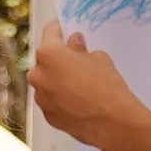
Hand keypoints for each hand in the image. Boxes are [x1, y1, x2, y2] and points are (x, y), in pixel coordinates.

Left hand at [26, 22, 146, 148]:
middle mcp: (38, 75)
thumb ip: (81, 50)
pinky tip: (80, 100)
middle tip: (77, 58)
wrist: (113, 123)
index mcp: (48, 54)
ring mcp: (41, 97)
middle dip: (59, 58)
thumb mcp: (99, 58)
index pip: (50, 33)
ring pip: (47, 82)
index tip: (64, 28)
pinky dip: (62, 98)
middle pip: (46, 60)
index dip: (59, 29)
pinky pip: (52, 100)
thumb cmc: (106, 86)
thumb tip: (74, 43)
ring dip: (59, 79)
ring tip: (81, 83)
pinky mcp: (48, 116)